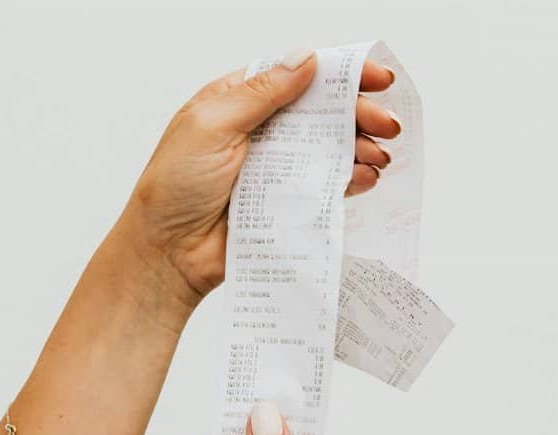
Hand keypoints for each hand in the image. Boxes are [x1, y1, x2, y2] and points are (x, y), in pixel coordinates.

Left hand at [116, 47, 400, 309]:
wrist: (169, 253)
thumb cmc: (174, 186)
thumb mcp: (212, 125)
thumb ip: (261, 92)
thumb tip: (305, 58)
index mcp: (240, 100)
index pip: (297, 75)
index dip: (339, 73)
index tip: (376, 78)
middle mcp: (263, 130)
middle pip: (322, 111)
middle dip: (360, 114)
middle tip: (388, 124)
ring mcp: (277, 167)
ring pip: (331, 147)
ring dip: (360, 147)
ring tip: (380, 155)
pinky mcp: (288, 202)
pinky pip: (328, 186)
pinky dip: (351, 180)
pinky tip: (365, 177)